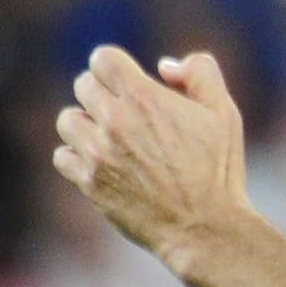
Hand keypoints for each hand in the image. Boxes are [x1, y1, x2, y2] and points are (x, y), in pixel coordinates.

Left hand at [53, 46, 251, 269]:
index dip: (114, 67)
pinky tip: (101, 162)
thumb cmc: (217, 169)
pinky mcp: (88, 182)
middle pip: (82, 86)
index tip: (127, 82)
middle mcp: (114, 121)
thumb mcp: (223, 113)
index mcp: (143, 97)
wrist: (204, 227)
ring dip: (85, 124)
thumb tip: (164, 66)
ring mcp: (97, 153)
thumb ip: (199, 74)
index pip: (102, 59)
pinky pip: (62, 156)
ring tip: (110, 138)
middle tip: (126, 113)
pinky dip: (77, 156)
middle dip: (103, 94)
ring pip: (67, 120)